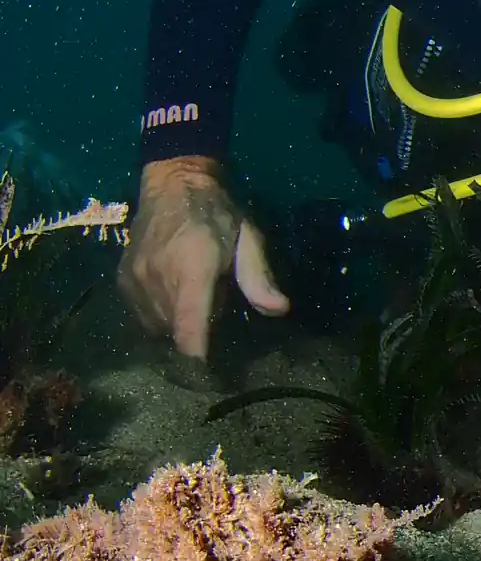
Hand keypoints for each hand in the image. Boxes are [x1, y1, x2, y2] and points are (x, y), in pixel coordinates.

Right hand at [116, 155, 289, 358]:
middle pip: (177, 332)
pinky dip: (161, 317)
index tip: (210, 377)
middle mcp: (158, 278)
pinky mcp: (122, 281)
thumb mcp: (248, 239)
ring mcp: (135, 280)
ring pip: (158, 327)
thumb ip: (259, 278)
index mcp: (192, 268)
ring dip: (180, 325)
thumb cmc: (217, 213)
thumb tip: (278, 309)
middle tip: (217, 309)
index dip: (197, 357)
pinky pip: (142, 317)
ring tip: (197, 297)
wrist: (173, 183)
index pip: (189, 326)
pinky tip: (176, 297)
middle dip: (199, 335)